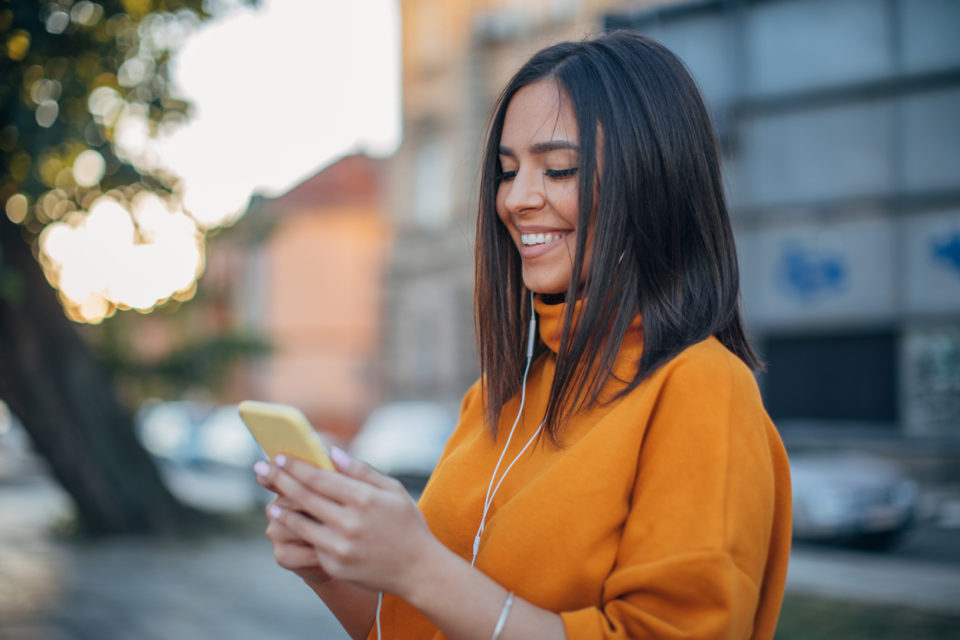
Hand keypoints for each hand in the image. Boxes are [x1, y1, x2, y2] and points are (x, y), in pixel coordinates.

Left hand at [259, 448, 443, 597]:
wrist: (418, 570)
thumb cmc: (407, 524)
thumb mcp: (393, 491)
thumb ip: (361, 471)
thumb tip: (332, 453)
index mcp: (364, 499)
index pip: (319, 478)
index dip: (296, 466)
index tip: (279, 457)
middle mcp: (349, 523)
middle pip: (304, 497)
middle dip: (279, 481)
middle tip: (261, 470)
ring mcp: (340, 547)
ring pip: (300, 524)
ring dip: (281, 511)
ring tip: (270, 504)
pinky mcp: (335, 566)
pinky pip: (312, 545)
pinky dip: (300, 534)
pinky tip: (291, 527)